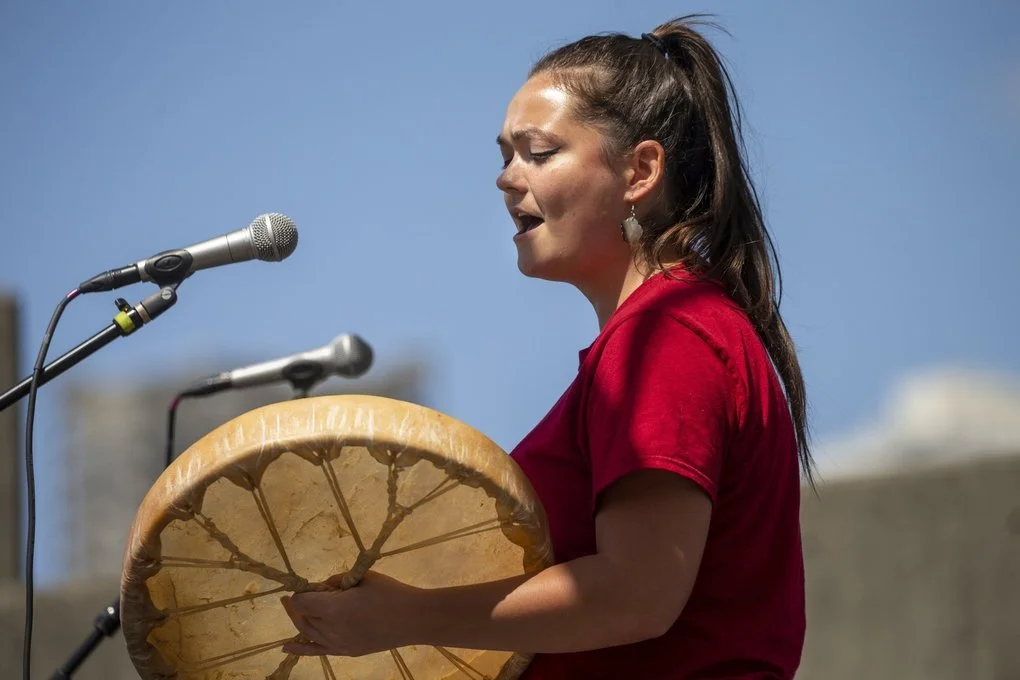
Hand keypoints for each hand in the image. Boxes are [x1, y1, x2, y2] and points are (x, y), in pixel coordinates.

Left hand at [280, 571, 423, 656]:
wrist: (413, 619)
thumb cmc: (389, 593)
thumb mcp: (362, 578)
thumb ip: (337, 581)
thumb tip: (323, 587)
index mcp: (333, 608)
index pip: (302, 601)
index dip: (302, 592)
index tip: (310, 585)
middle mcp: (330, 629)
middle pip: (302, 617)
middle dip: (299, 604)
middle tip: (297, 594)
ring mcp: (337, 644)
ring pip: (308, 631)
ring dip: (301, 618)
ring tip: (293, 607)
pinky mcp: (346, 652)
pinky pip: (316, 650)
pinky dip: (299, 648)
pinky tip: (285, 647)